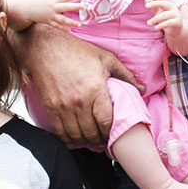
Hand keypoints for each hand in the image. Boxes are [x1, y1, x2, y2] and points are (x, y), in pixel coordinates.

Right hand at [6, 0, 82, 28]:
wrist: (25, 8)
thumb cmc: (37, 0)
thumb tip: (66, 0)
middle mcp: (52, 7)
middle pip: (65, 7)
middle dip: (74, 6)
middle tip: (83, 6)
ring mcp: (50, 16)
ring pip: (62, 19)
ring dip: (71, 22)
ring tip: (80, 24)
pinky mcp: (48, 21)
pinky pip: (56, 26)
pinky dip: (63, 28)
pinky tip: (69, 30)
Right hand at [16, 24, 138, 143]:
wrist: (45, 47)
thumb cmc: (77, 51)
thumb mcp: (106, 58)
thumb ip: (125, 75)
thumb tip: (143, 89)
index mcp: (96, 89)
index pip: (106, 122)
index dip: (111, 132)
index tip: (114, 133)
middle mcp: (79, 101)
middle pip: (92, 132)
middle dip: (100, 139)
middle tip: (104, 138)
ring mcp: (63, 106)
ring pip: (76, 135)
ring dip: (85, 141)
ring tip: (91, 138)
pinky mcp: (50, 108)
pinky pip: (60, 132)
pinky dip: (68, 139)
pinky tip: (75, 136)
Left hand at [144, 0, 181, 33]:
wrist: (176, 29)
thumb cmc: (166, 19)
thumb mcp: (158, 11)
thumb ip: (152, 5)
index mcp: (167, 3)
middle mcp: (172, 7)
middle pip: (164, 3)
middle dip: (154, 3)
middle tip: (146, 6)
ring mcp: (176, 14)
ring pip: (164, 15)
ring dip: (155, 19)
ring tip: (148, 23)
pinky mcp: (177, 22)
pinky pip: (168, 23)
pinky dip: (161, 25)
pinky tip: (156, 27)